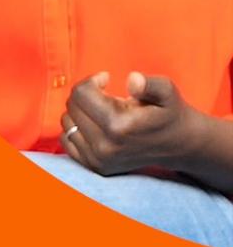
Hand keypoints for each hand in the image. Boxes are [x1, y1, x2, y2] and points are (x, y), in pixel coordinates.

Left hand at [60, 71, 199, 175]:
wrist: (178, 144)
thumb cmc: (169, 111)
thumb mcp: (166, 91)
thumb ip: (149, 83)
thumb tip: (132, 80)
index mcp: (118, 126)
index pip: (81, 93)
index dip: (93, 79)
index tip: (107, 79)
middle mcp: (105, 147)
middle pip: (73, 106)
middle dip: (85, 93)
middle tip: (106, 93)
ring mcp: (99, 160)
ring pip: (67, 122)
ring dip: (80, 109)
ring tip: (102, 108)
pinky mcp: (96, 167)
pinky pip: (67, 141)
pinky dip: (75, 127)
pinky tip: (94, 122)